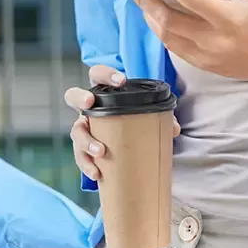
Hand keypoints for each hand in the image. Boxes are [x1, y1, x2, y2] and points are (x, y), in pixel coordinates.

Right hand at [64, 64, 180, 181]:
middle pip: (73, 96)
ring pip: (75, 130)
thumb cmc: (136, 121)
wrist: (129, 144)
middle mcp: (89, 109)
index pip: (97, 74)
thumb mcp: (148, 116)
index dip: (105, 74)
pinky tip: (98, 173)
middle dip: (79, 98)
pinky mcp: (84, 149)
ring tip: (101, 151)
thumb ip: (162, 118)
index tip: (121, 81)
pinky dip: (87, 165)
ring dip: (86, 141)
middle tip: (89, 103)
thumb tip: (174, 129)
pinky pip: (80, 156)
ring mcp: (85, 128)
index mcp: (104, 94)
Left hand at [126, 0, 247, 82]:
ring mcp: (205, 55)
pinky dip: (161, 31)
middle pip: (170, 19)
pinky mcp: (202, 65)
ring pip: (167, 35)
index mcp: (228, 18)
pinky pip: (174, 47)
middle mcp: (213, 39)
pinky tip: (155, 17)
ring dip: (150, 16)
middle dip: (147, 0)